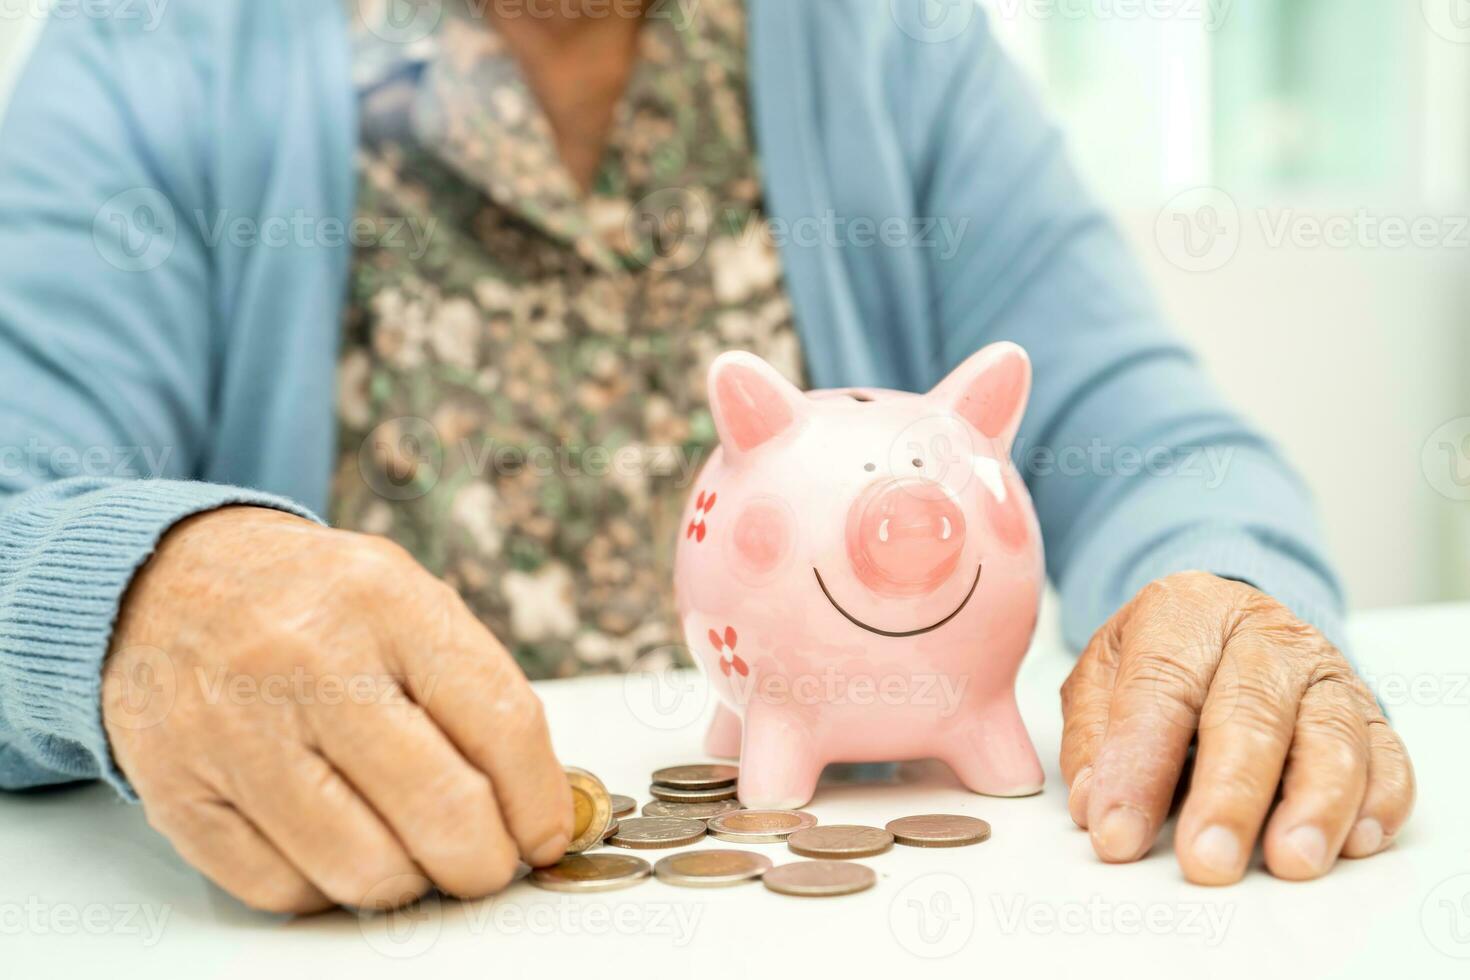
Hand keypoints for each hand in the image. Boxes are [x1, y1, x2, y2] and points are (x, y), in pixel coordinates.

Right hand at [102, 507, 571, 912]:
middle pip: (440, 808)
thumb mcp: (408, 602)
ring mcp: (235, 728)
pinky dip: (325, 890)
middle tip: (486, 864)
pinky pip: (280, 889)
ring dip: (408, 884)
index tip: (547, 834)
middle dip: (483, 863)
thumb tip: (541, 805)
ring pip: (362, 866)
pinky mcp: (177, 790)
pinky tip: (337, 848)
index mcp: (387, 602)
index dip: (540, 801)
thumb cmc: (314, 604)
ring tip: (413, 856)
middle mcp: (307, 660)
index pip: (501, 724)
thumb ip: (476, 692)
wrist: (169, 582)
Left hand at [1060, 571, 1413, 883]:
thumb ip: (1093, 737)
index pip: (1162, 686)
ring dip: (1314, 805)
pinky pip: (1387, 758)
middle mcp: (1264, 635)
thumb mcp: (1102, 676)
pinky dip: (1378, 802)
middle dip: (1229, 794)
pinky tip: (1353, 843)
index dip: (1139, 762)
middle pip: (1253, 712)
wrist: (1225, 624)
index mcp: (1186, 612)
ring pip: (1331, 736)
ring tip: (1289, 860)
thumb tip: (1095, 805)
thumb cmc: (1160, 661)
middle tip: (1207, 858)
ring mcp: (1324, 673)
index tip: (1118, 831)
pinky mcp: (1369, 713)